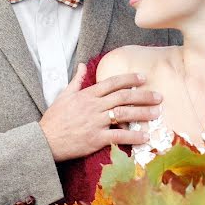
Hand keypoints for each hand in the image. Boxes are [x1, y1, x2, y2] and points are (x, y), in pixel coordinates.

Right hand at [41, 63, 163, 161]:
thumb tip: (82, 65)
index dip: (129, 79)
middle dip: (143, 96)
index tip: (143, 78)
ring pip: (124, 114)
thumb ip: (76, 80)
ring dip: (143, 113)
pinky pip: (119, 136)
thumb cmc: (54, 119)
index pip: (112, 83)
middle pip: (123, 97)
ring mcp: (96, 122)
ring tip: (157, 113)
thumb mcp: (63, 95)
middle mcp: (94, 106)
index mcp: (87, 95)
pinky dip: (133, 137)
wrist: (45, 140)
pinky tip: (145, 137)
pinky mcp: (96, 138)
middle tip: (159, 96)